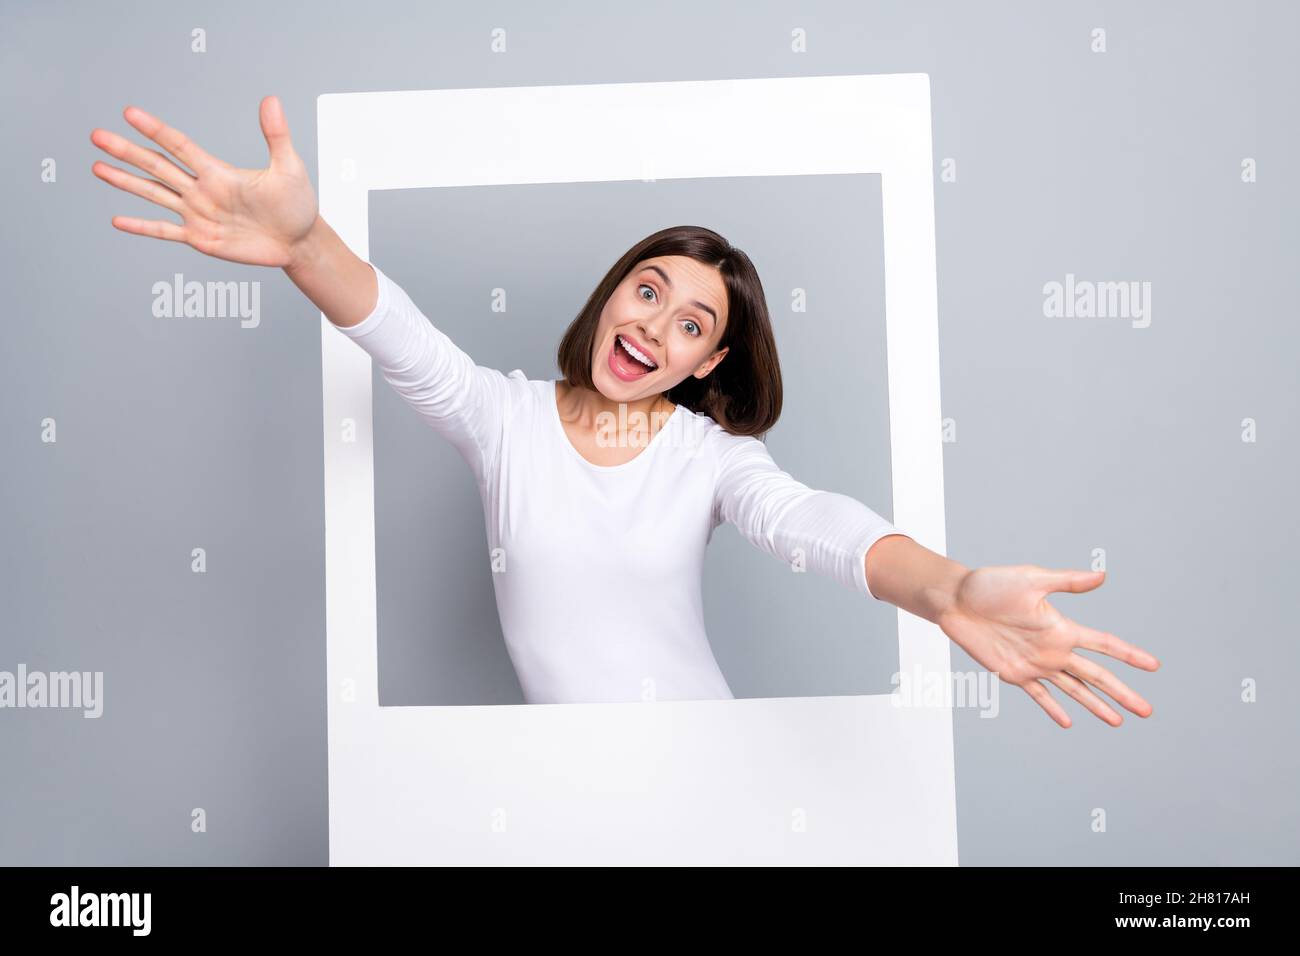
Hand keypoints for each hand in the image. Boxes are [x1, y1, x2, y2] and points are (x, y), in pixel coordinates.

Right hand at [90, 95, 318, 267]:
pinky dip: (142, 226)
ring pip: (154, 194)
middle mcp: (202, 190)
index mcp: (218, 172)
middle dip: (127, 151)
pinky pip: (166, 231)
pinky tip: (118, 220)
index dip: (155, 130)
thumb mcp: (289, 168)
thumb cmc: (297, 205)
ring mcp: (198, 214)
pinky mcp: (201, 238)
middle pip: (157, 166)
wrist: (300, 242)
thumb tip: (271, 100)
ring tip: (97, 167)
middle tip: (97, 136)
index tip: (129, 113)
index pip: (179, 146)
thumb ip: (276, 136)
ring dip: (126, 182)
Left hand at [936, 565, 1158, 727]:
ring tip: (1118, 721)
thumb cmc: (991, 585)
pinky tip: (1069, 721)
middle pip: (1095, 676)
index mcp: (1061, 627)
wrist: (956, 600)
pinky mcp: (1013, 673)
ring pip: (1073, 690)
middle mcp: (1053, 648)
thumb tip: (1102, 575)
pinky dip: (1054, 709)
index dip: (1128, 655)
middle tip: (1146, 710)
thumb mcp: (1031, 579)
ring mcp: (1035, 664)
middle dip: (1121, 693)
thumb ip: (1067, 581)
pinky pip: (1038, 695)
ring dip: (1096, 706)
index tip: (1154, 666)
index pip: (1104, 645)